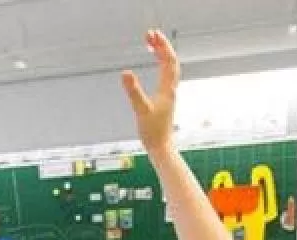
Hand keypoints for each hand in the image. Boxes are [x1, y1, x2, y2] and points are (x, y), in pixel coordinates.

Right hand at [121, 29, 179, 153]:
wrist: (161, 147)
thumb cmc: (153, 132)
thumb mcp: (140, 110)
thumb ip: (133, 91)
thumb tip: (125, 72)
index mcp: (167, 88)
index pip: (168, 60)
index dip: (161, 45)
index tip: (151, 34)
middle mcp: (170, 88)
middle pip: (170, 60)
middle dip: (161, 45)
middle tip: (149, 35)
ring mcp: (169, 93)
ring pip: (169, 67)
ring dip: (162, 53)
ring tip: (151, 44)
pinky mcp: (165, 98)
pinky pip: (166, 75)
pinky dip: (162, 64)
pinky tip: (156, 63)